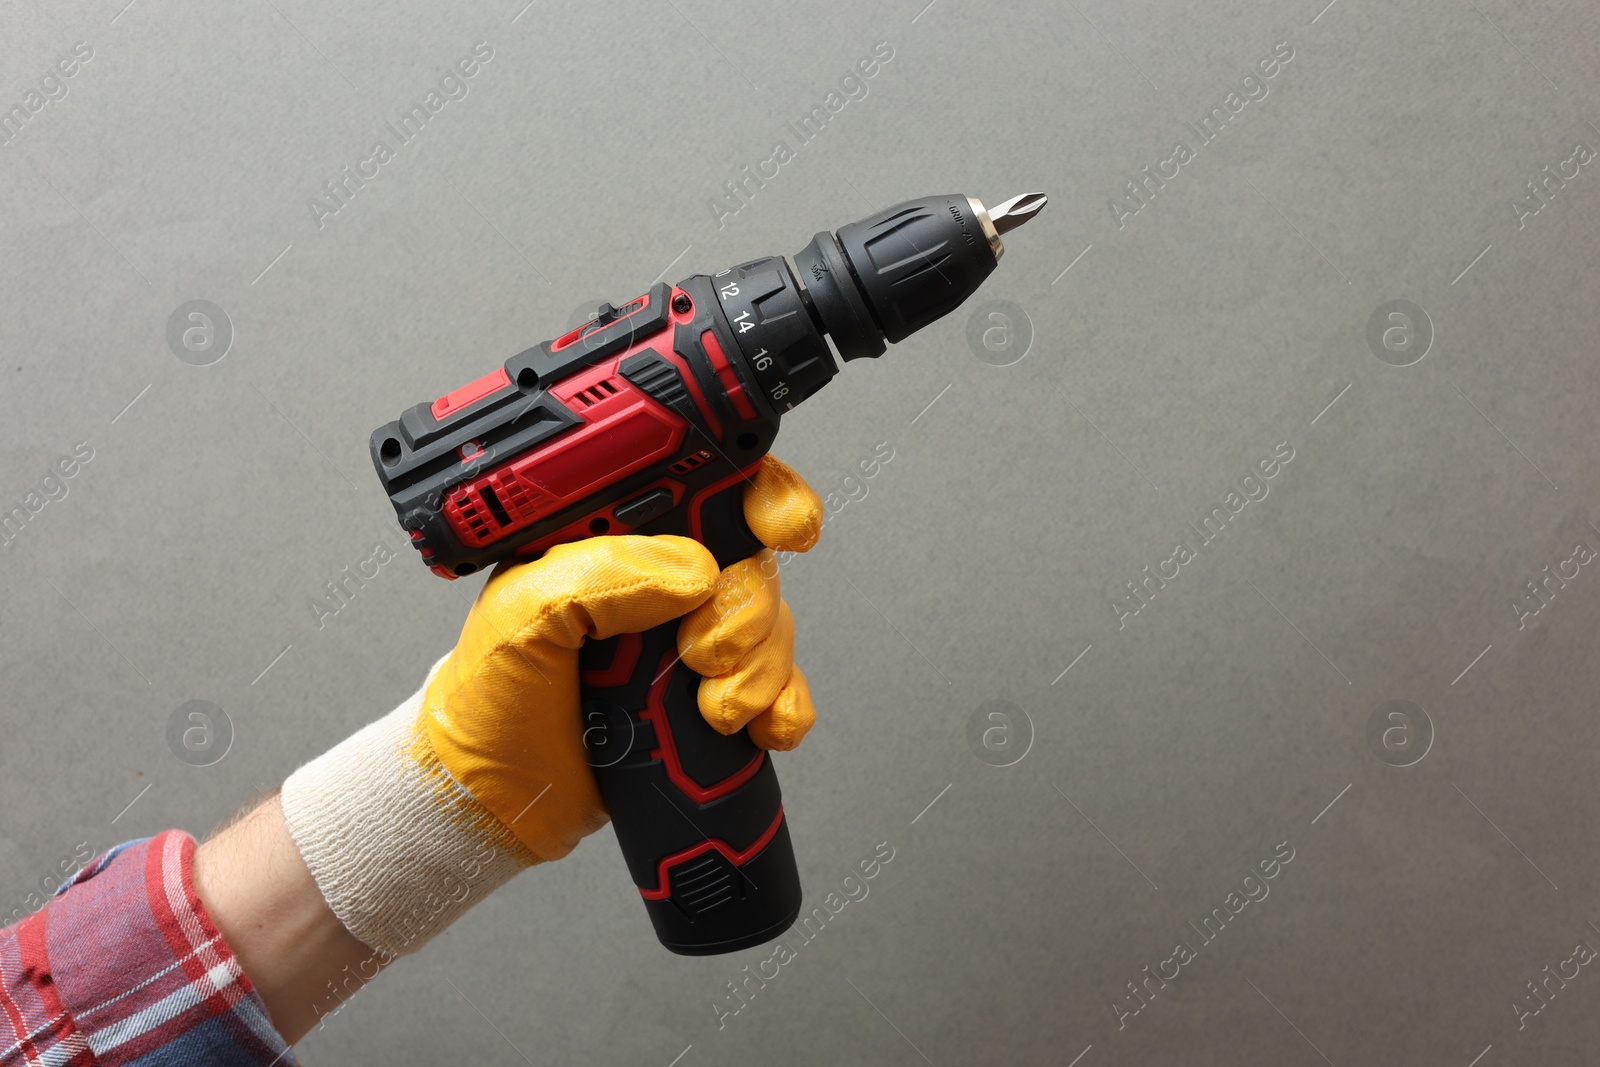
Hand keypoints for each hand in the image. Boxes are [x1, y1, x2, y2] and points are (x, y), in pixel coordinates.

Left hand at [416, 455, 823, 865]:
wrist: (498, 801)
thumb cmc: (490, 702)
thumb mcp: (519, 618)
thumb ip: (597, 576)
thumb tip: (692, 570)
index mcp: (614, 541)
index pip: (704, 487)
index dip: (758, 496)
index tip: (776, 526)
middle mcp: (658, 583)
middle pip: (754, 562)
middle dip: (749, 609)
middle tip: (701, 652)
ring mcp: (689, 641)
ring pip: (773, 627)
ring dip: (760, 668)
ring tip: (710, 705)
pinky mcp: (711, 697)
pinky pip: (783, 687)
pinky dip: (783, 706)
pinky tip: (757, 726)